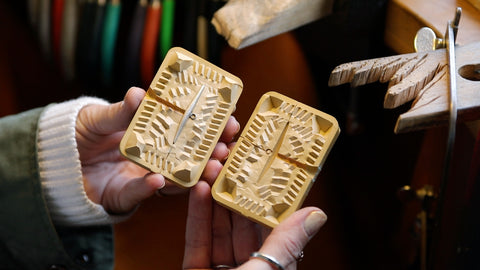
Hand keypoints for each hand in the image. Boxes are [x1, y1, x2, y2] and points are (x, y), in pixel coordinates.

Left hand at [75, 87, 239, 213]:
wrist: (53, 163)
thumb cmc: (79, 134)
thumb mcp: (100, 118)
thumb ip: (120, 112)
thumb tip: (138, 93)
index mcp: (153, 133)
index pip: (188, 129)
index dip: (210, 125)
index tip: (229, 117)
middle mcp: (155, 156)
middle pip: (191, 156)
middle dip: (213, 151)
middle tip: (227, 145)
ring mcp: (143, 176)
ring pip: (176, 178)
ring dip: (194, 172)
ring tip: (210, 163)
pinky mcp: (126, 195)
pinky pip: (142, 193)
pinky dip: (151, 188)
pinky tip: (161, 180)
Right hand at [183, 180, 326, 269]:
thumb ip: (285, 247)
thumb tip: (317, 215)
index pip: (275, 230)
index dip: (270, 199)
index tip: (267, 171)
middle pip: (244, 226)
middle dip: (237, 193)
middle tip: (234, 163)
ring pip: (219, 230)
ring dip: (215, 199)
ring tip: (214, 169)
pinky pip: (197, 243)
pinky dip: (197, 218)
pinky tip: (199, 193)